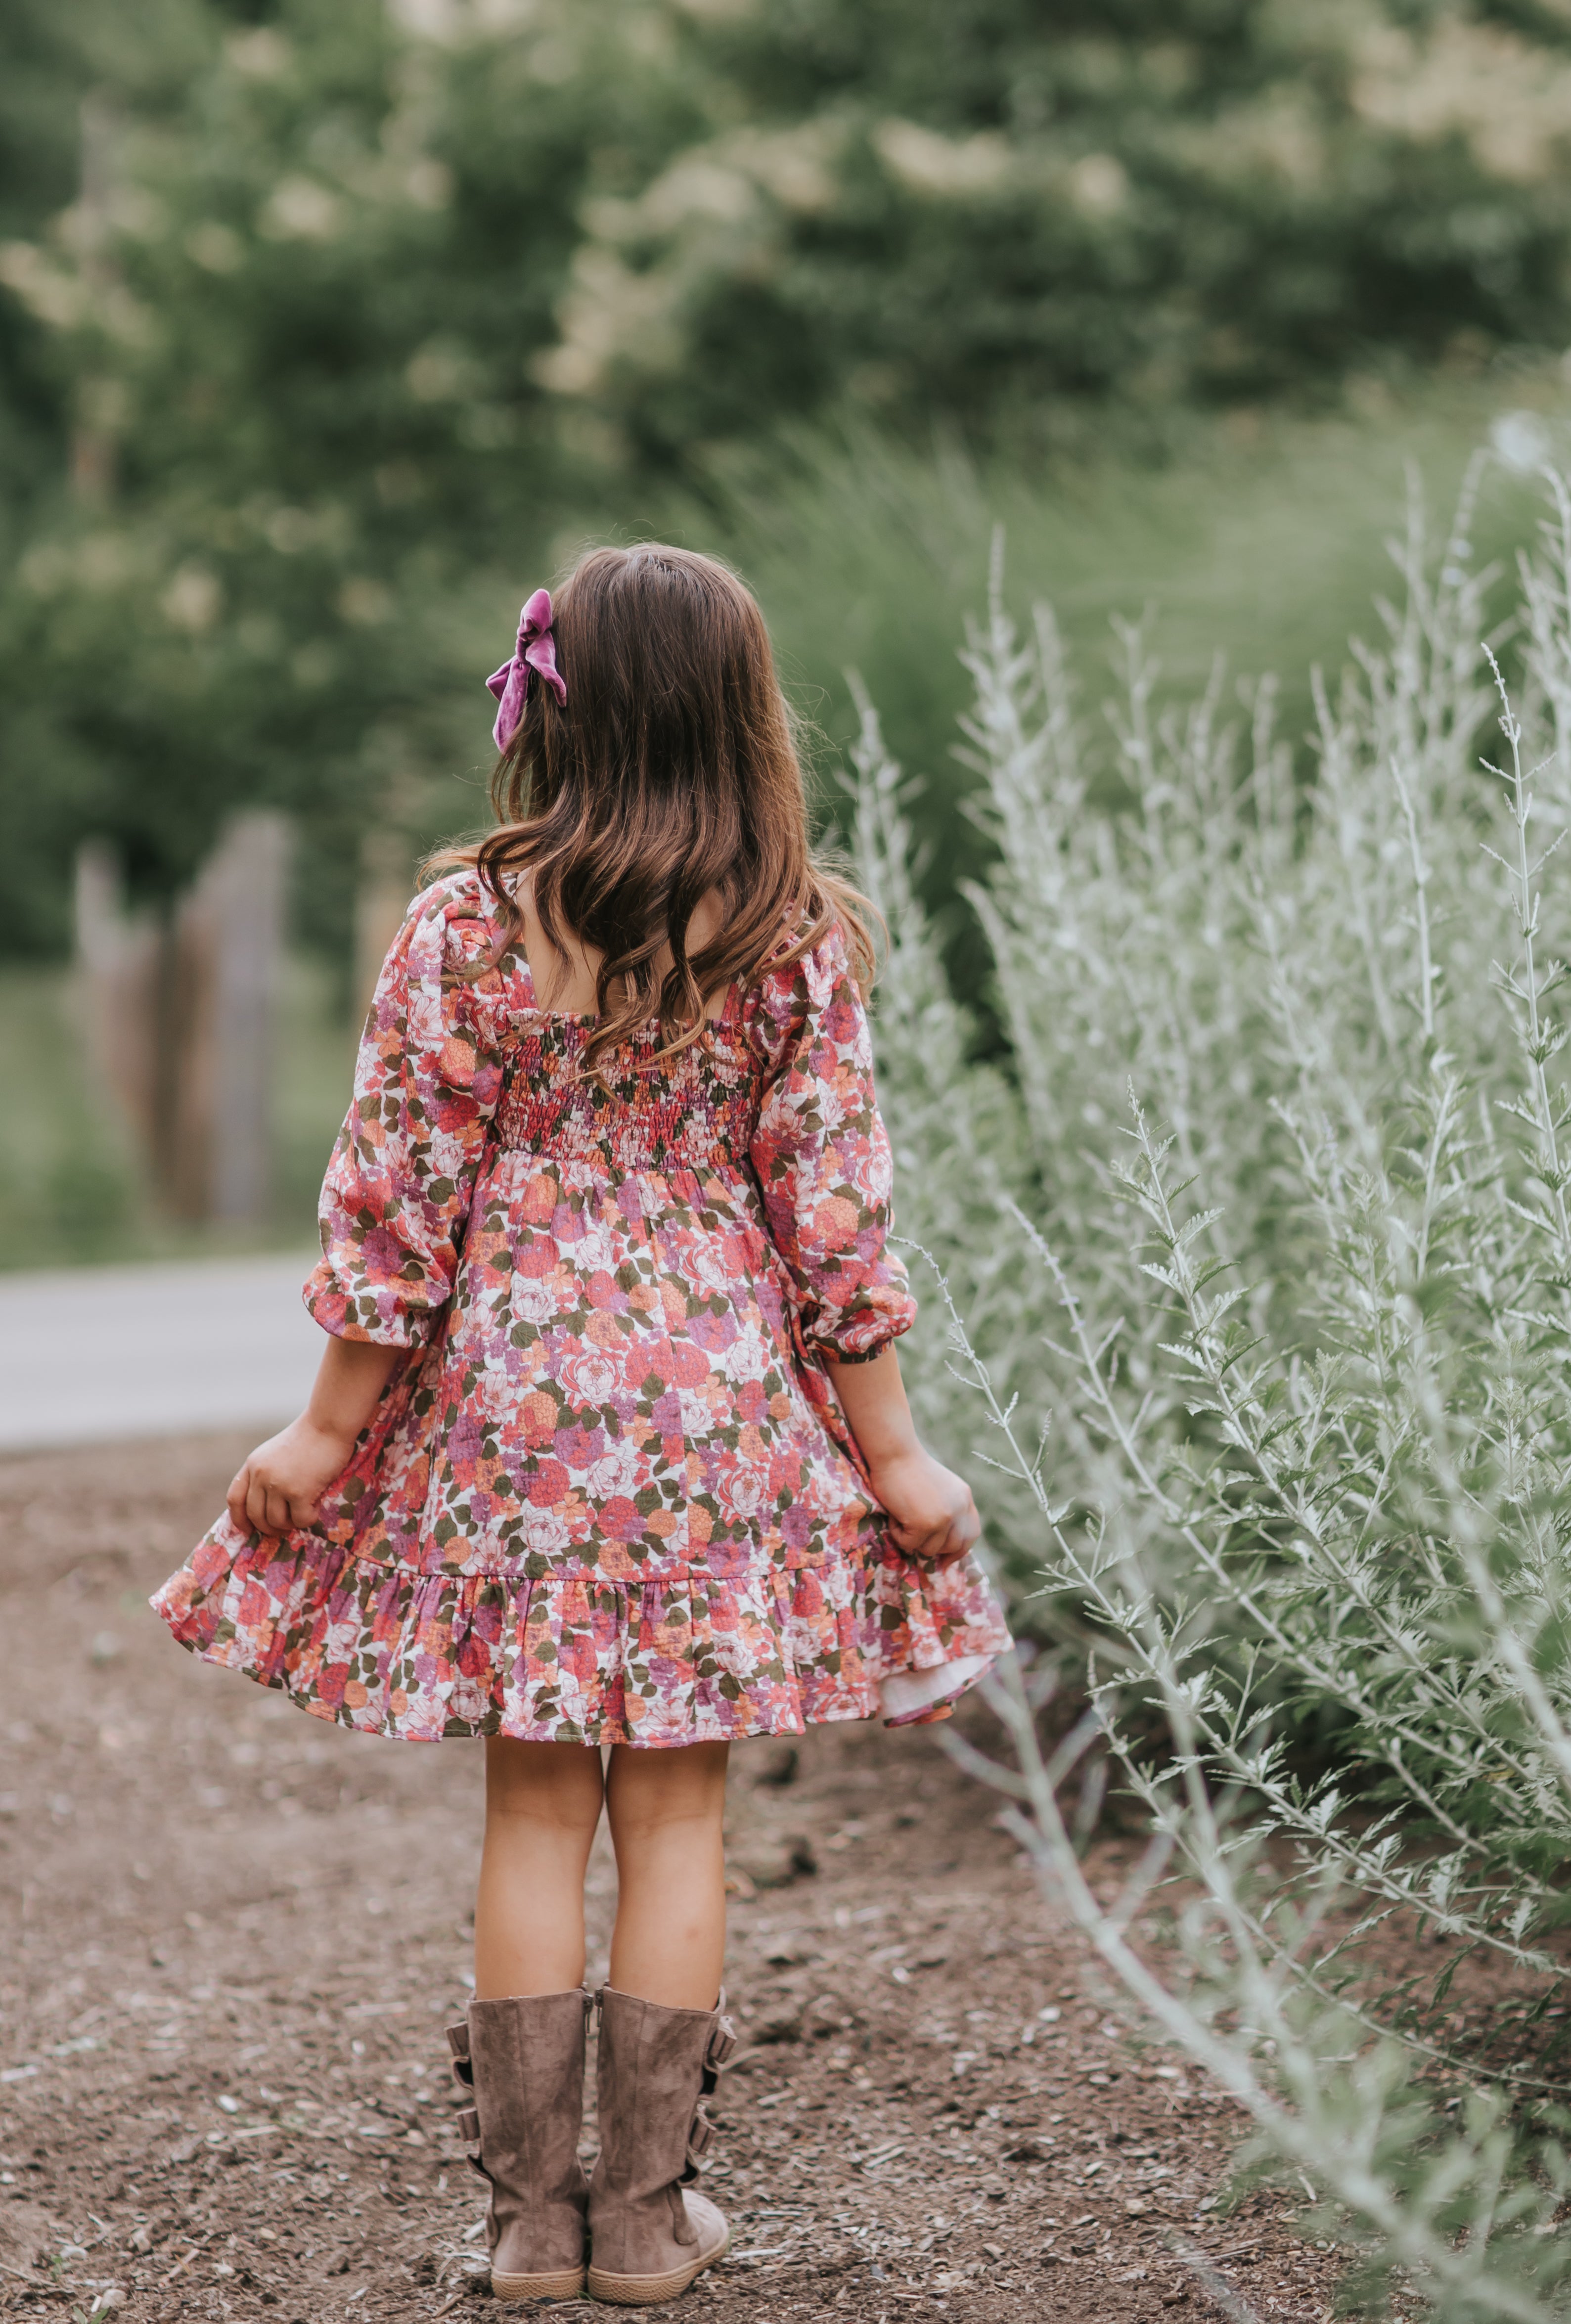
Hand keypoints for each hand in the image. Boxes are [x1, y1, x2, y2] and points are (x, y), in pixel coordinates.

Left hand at [226, 1415, 355, 1539]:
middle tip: (284, 1527)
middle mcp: (260, 1475)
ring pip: (276, 1521)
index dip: (239, 1519)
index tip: (248, 1530)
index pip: (235, 1498)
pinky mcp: (299, 1492)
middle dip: (269, 1528)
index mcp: (252, 1465)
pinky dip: (308, 1519)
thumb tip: (266, 1504)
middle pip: (254, 1515)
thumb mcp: (275, 1453)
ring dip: (290, 1524)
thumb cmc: (309, 1437)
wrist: (328, 1424)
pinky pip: (299, 1520)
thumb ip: (266, 1473)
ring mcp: (278, 1484)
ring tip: (303, 1513)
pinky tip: (315, 1508)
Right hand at [866, 1445, 979, 1561]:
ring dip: (912, 1538)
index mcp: (964, 1498)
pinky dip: (897, 1533)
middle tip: (913, 1539)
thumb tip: (942, 1542)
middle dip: (932, 1548)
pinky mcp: (925, 1524)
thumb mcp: (939, 1487)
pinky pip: (909, 1544)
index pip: (971, 1533)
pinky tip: (894, 1514)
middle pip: (952, 1546)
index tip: (946, 1560)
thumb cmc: (908, 1466)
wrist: (894, 1453)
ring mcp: (944, 1518)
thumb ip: (946, 1508)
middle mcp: (959, 1509)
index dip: (960, 1549)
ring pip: (929, 1549)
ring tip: (900, 1515)